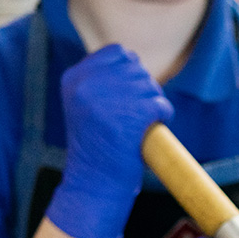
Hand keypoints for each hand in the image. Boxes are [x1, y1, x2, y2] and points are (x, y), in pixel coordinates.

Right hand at [45, 45, 173, 237]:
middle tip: (140, 112)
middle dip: (145, 88)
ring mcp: (106, 100)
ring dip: (154, 102)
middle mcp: (86, 85)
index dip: (132, 71)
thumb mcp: (85, 106)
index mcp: (73, 79)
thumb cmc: (95, 148)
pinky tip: (156, 126)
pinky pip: (160, 104)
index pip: (117, 52)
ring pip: (150, 85)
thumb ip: (100, 80)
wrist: (93, 185)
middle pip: (136, 68)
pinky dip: (165, 114)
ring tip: (144, 123)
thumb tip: (132, 59)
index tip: (130, 93)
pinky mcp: (128, 117)